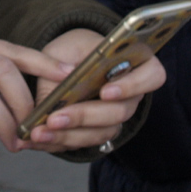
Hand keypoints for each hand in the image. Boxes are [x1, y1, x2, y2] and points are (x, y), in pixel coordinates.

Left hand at [25, 28, 164, 151]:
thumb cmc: (72, 50)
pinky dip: (60, 141)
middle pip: (119, 111)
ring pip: (102, 132)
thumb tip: (54, 96)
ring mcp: (117, 115)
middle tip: (54, 118)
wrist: (68, 60)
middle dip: (84, 116)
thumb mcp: (64, 50)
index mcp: (136, 64)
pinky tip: (39, 138)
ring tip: (39, 132)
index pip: (152, 76)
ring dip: (69, 135)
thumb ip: (60, 69)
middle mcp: (132, 94)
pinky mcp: (99, 131)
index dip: (132, 86)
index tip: (105, 91)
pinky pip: (85, 141)